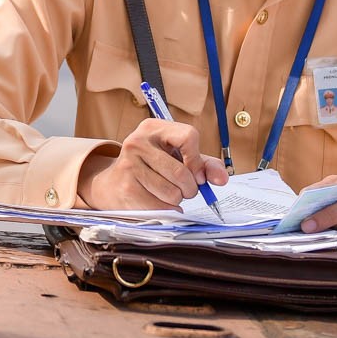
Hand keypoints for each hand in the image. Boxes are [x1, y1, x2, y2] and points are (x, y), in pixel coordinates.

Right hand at [77, 119, 227, 210]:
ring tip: (169, 193)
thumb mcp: (178, 157)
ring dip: (177, 200)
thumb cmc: (154, 168)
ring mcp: (129, 165)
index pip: (188, 136)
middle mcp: (138, 142)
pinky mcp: (126, 188)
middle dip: (190, 188)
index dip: (197, 160)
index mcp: (153, 128)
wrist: (115, 182)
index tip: (197, 174)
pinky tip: (159, 202)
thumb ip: (204, 165)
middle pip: (181, 172)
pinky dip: (166, 209)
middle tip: (185, 189)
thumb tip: (221, 179)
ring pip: (172, 192)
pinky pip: (160, 206)